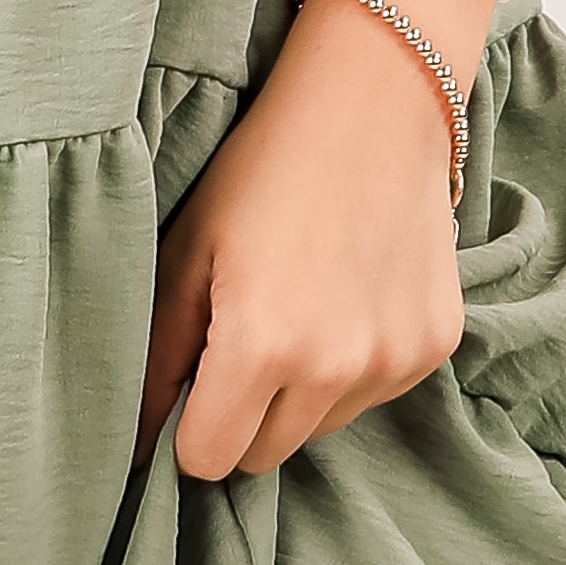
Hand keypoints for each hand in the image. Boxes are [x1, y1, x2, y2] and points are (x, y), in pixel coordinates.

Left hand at [137, 0, 466, 478]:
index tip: (189, 388)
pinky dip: (354, 366)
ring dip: (300, 394)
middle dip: (242, 415)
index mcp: (261, 346)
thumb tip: (130, 446)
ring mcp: (394, 360)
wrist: (372, 104)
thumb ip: (156, 357)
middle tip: (241, 340)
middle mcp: (335, 367)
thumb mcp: (186, 254)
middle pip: (265, 454)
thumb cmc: (260, 172)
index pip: (208, 460)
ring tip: (298, 307)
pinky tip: (346, 296)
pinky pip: (374, 393)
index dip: (187, 430)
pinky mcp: (435, 346)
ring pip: (321, 427)